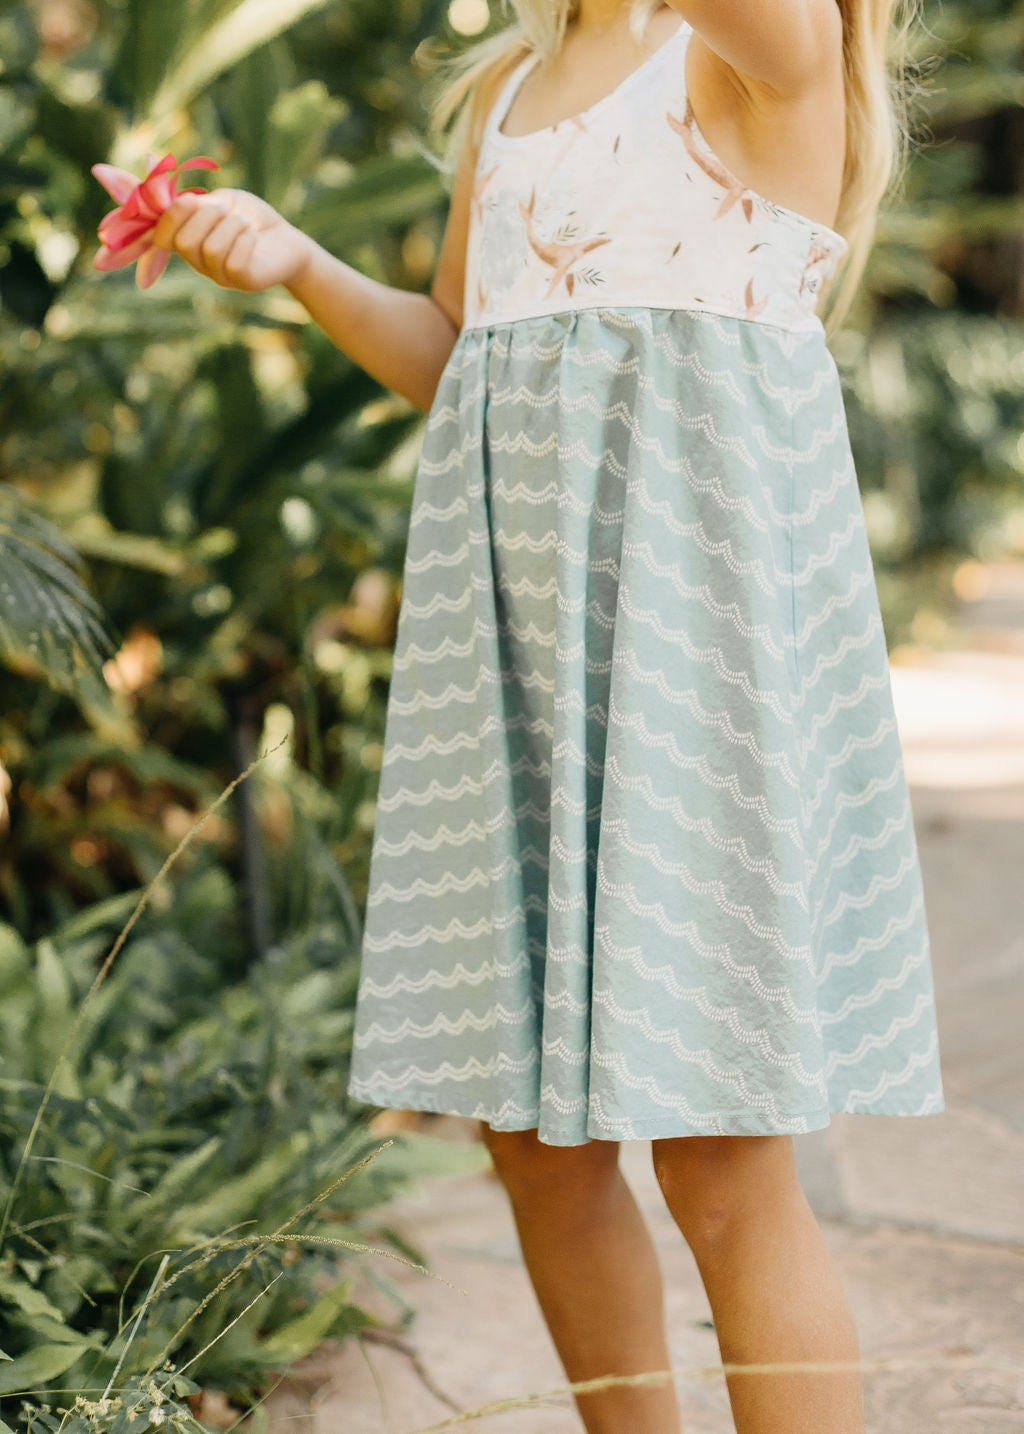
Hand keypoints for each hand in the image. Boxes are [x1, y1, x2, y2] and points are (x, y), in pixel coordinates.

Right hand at [150, 188, 314, 292]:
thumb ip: (195, 201)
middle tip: (226, 210)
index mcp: (187, 240)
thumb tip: (160, 187)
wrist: (286, 238)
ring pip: (211, 250)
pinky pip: (234, 263)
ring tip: (245, 223)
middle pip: (184, 243)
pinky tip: (253, 236)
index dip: (172, 217)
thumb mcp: (221, 201)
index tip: (193, 199)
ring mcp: (220, 276)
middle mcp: (199, 262)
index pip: (161, 237)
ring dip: (231, 226)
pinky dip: (245, 240)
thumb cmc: (250, 217)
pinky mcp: (243, 282)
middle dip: (206, 217)